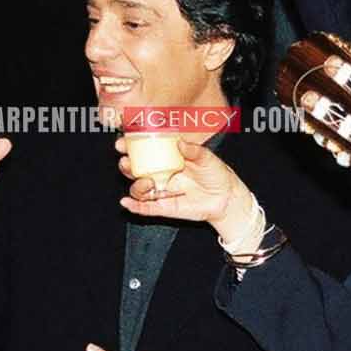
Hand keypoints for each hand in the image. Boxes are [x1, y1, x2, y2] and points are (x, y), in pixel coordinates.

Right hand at [116, 138, 250, 233]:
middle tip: (126, 160)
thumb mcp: (206, 158)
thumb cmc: (216, 174)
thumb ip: (193, 150)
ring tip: (146, 181)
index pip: (145, 151)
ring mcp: (162, 191)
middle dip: (126, 165)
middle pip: (136, 170)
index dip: (131, 146)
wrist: (226, 198)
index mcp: (168, 159)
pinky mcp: (165, 207)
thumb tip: (180, 142)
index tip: (123, 142)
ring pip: (139, 189)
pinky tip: (126, 202)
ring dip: (136, 185)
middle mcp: (161, 174)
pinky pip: (146, 208)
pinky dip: (134, 206)